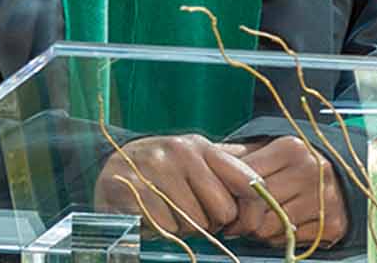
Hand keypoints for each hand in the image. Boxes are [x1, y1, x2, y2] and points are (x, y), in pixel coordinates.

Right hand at [94, 133, 262, 238]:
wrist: (112, 166)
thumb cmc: (163, 168)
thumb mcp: (195, 160)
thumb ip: (227, 168)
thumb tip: (264, 185)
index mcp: (202, 147)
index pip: (247, 180)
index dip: (250, 209)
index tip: (239, 221)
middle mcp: (181, 152)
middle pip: (223, 210)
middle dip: (212, 223)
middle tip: (195, 216)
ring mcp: (156, 169)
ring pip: (194, 223)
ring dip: (184, 229)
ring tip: (171, 213)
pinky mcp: (134, 188)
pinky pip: (166, 228)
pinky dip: (162, 230)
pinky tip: (154, 216)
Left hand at [218, 136, 348, 246]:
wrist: (345, 177)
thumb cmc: (296, 163)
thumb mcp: (271, 150)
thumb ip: (240, 154)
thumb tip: (206, 154)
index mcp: (291, 147)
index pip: (246, 179)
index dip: (229, 195)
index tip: (224, 202)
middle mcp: (311, 170)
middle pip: (257, 207)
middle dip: (242, 218)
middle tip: (238, 219)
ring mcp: (324, 198)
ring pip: (270, 228)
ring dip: (259, 230)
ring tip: (260, 221)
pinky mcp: (333, 223)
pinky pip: (290, 241)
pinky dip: (281, 238)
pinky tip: (282, 226)